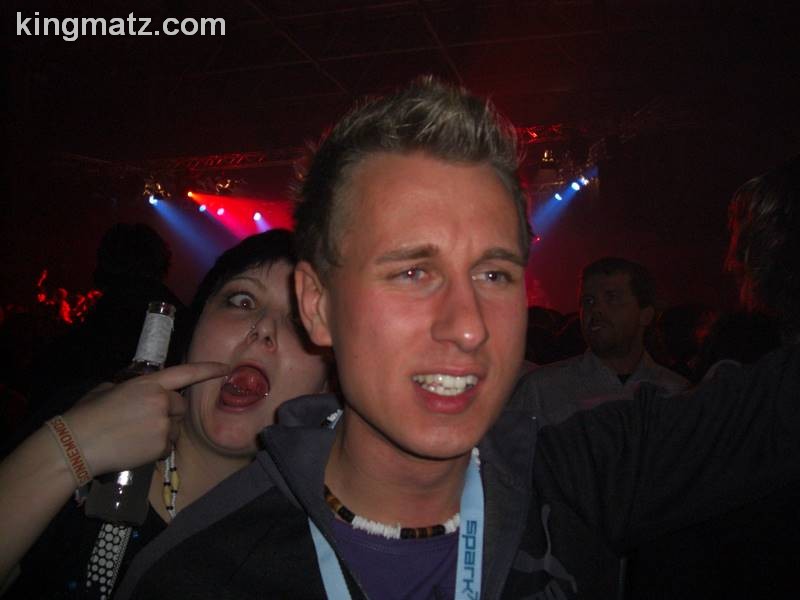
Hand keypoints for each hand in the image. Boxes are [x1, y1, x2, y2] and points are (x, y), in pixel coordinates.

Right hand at [64, 362, 228, 475]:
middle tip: (144, 419)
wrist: (76, 444)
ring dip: (164, 430)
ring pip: (175, 428)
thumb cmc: (87, 414)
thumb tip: (142, 392)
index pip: (186, 373)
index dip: (207, 370)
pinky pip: (168, 445)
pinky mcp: (161, 446)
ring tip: (136, 435)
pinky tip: (136, 447)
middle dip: (169, 412)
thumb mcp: (109, 389)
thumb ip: (134, 387)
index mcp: (149, 383)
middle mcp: (161, 401)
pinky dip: (157, 448)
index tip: (224, 368)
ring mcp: (163, 424)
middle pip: (181, 406)